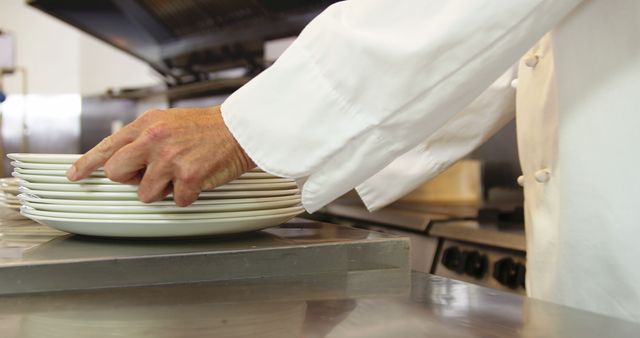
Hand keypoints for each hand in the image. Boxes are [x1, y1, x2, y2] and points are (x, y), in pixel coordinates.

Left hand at [67, 106, 254, 205]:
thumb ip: (144, 137)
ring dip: (164, 191)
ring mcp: (170, 159)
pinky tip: (199, 179)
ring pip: (146, 194)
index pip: (107, 146)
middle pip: (117, 173)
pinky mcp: (189, 176)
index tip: (75, 175)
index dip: (87, 164)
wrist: (241, 129)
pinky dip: (189, 196)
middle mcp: (154, 140)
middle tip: (151, 175)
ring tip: (182, 173)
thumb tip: (126, 161)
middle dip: (131, 180)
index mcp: (147, 124)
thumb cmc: (208, 128)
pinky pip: (177, 201)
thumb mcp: (168, 122)